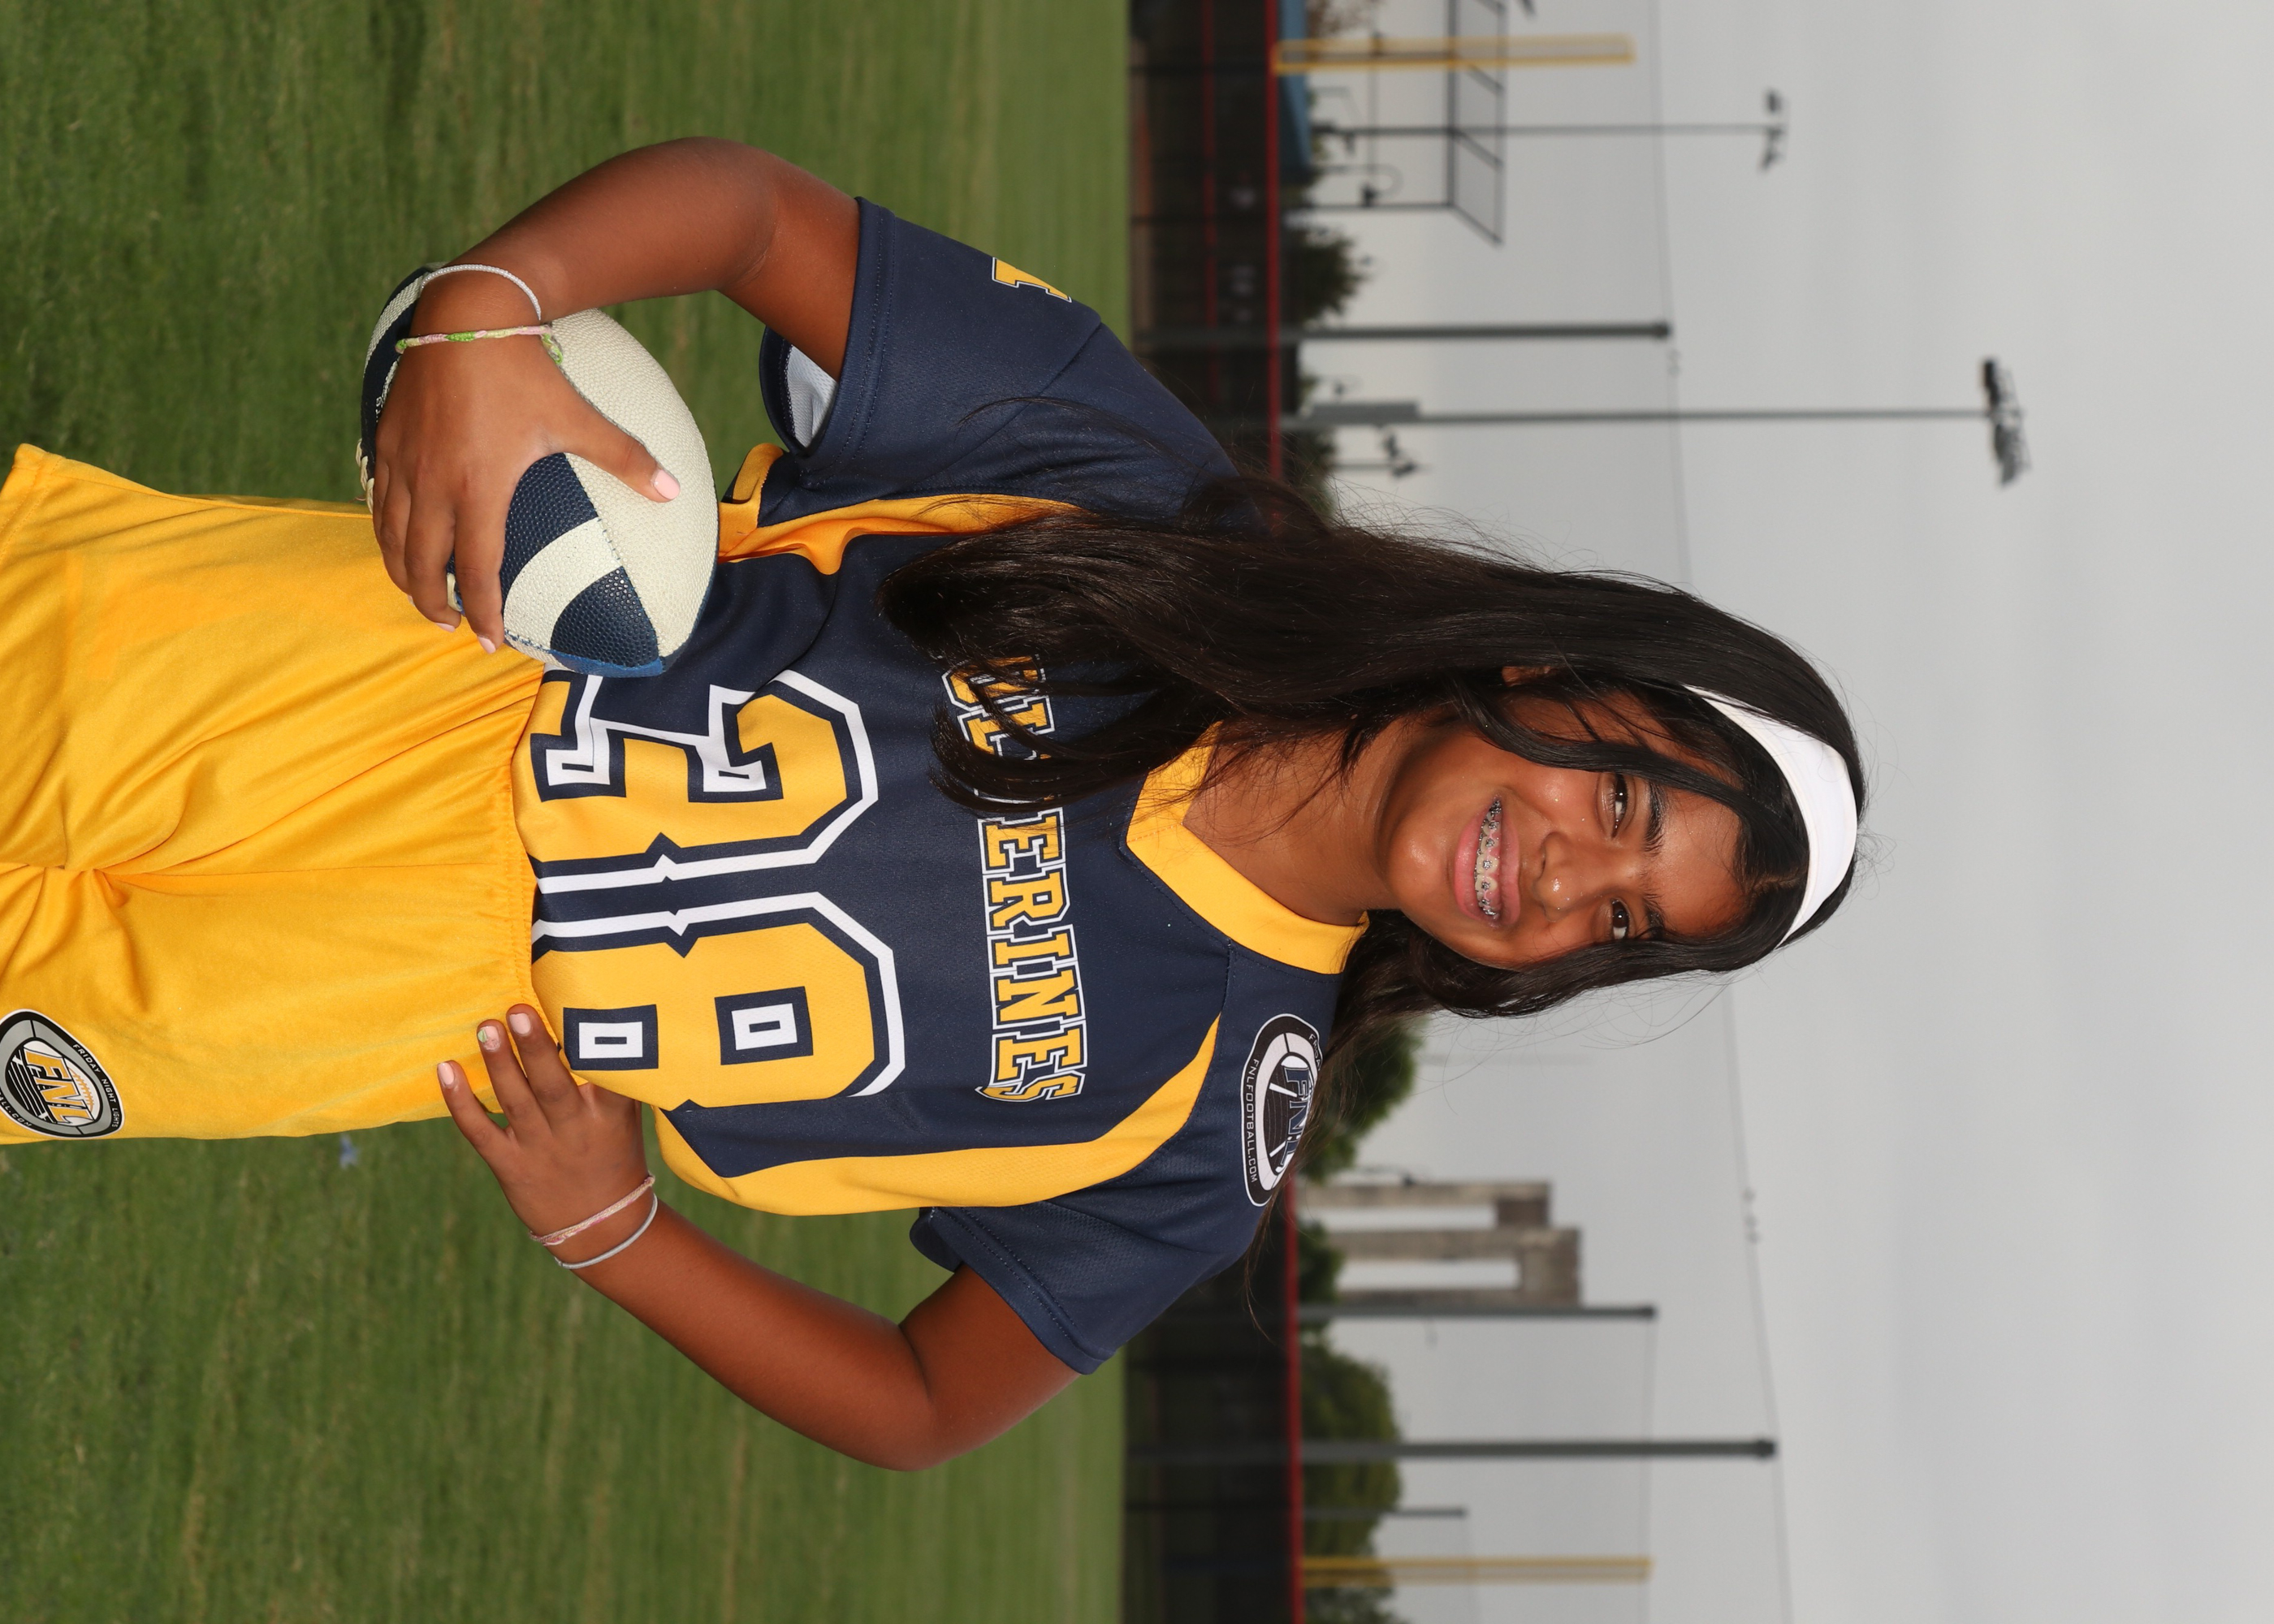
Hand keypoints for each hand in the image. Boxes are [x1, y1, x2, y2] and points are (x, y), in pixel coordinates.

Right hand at [368, 273, 677, 649]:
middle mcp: (434, 481)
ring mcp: (404, 461)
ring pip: (392, 536)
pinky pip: (378, 499)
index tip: (490, 639)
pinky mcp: (385, 438)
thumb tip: (675, 493)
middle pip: (422, 564)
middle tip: (450, 625)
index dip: (482, 610)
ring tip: (420, 594)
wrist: (466, 313)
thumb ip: (625, 459)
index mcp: (480, 486)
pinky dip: (385, 530)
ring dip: (403, 573)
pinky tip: (398, 539)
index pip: (475, 569)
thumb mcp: (578, 417)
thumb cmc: (525, 368)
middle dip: (432, 603)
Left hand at [438, 1005, 654, 1263]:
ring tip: (486, 1027)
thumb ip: (613, 1077)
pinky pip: (480, 1132)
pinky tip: (446, 1070)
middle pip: (552, 1086)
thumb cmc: (614, 1155)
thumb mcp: (625, 1117)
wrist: (601, 1225)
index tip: (582, 1011)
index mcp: (609, 1115)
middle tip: (518, 1011)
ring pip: (516, 1102)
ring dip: (500, 1064)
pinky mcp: (509, 1166)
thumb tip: (596, 1017)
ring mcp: (539, 1149)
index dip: (595, 1045)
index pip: (606, 1075)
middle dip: (535, 1048)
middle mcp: (573, 1131)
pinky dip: (460, 1102)